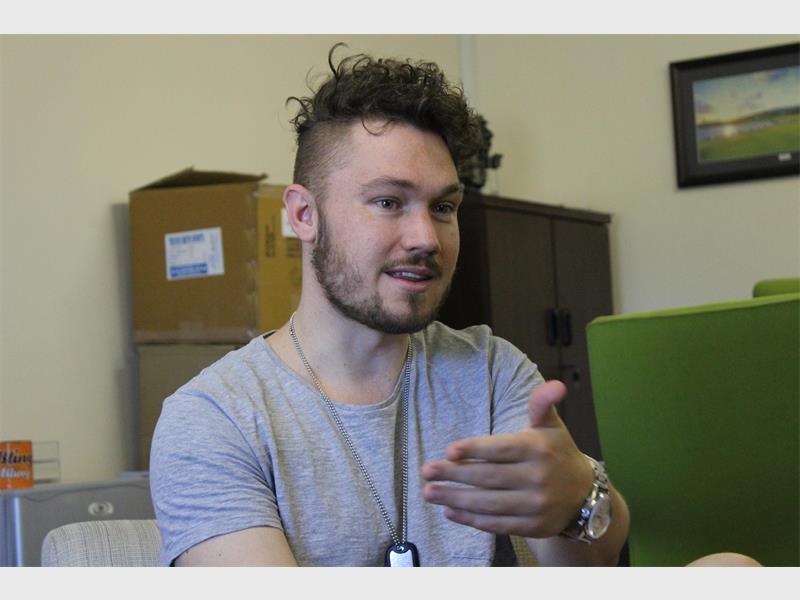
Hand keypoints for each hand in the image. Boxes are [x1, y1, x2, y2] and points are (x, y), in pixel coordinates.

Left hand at [421, 380, 593, 537]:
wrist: (583, 495)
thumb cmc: (557, 453)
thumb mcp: (552, 426)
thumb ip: (542, 405)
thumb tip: (555, 385)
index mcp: (539, 449)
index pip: (501, 450)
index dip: (474, 450)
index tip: (449, 451)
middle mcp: (538, 478)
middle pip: (489, 477)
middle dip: (454, 474)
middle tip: (426, 471)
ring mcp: (535, 505)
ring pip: (489, 503)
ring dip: (455, 498)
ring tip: (429, 492)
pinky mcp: (531, 526)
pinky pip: (497, 524)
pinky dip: (471, 519)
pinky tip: (450, 511)